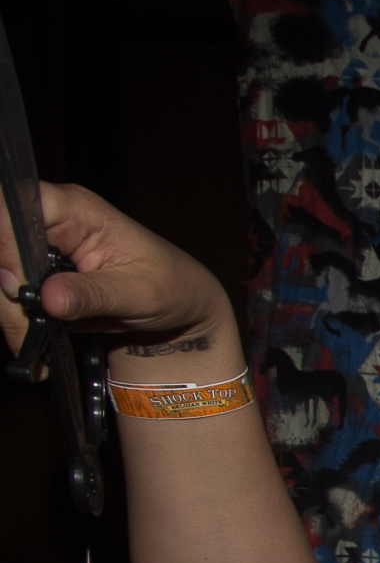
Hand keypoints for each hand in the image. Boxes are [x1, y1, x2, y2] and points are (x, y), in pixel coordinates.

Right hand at [0, 182, 234, 366]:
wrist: (179, 309)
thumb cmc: (171, 286)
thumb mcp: (141, 293)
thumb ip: (94, 294)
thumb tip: (49, 298)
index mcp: (75, 209)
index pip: (15, 207)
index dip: (6, 242)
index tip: (18, 286)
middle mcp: (48, 223)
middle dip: (8, 294)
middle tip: (28, 330)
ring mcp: (37, 251)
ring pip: (0, 280)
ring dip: (11, 317)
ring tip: (36, 355)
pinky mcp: (33, 278)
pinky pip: (9, 299)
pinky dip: (16, 327)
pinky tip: (35, 353)